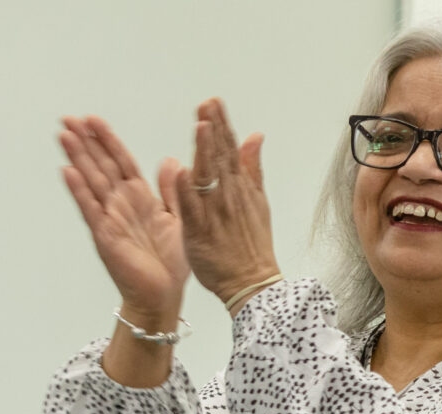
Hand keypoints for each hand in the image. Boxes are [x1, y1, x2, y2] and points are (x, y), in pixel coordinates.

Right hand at [58, 116, 187, 321]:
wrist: (164, 295)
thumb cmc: (171, 261)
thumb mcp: (178, 218)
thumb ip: (172, 190)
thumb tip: (170, 160)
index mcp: (139, 197)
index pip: (121, 161)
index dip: (107, 140)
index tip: (92, 119)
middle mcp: (121, 204)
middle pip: (100, 166)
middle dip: (85, 142)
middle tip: (67, 118)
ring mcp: (110, 219)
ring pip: (91, 182)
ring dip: (77, 159)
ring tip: (63, 135)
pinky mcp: (105, 236)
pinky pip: (91, 210)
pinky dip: (80, 191)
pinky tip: (68, 172)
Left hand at [164, 98, 279, 307]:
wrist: (252, 283)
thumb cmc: (252, 246)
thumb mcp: (259, 202)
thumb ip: (252, 167)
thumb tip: (254, 136)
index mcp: (239, 188)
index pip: (229, 149)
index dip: (221, 124)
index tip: (213, 102)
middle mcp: (228, 197)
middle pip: (220, 157)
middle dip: (214, 129)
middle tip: (207, 104)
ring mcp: (215, 214)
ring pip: (209, 178)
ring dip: (205, 152)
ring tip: (201, 126)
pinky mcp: (201, 233)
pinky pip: (193, 209)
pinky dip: (188, 191)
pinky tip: (182, 171)